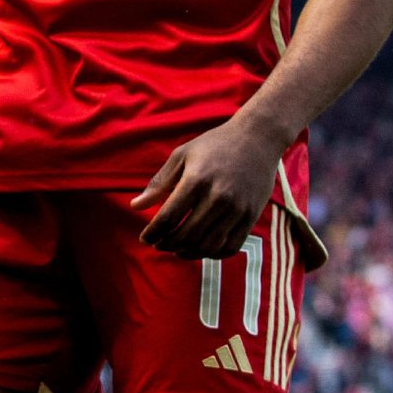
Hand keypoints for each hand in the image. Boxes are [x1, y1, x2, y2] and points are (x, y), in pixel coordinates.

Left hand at [131, 117, 288, 259]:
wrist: (256, 139)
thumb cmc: (213, 145)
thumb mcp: (182, 155)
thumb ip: (159, 183)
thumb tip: (135, 206)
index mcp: (196, 180)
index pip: (168, 217)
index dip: (153, 233)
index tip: (144, 238)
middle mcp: (217, 197)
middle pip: (186, 235)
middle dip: (167, 244)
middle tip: (158, 245)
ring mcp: (237, 209)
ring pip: (207, 245)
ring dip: (188, 252)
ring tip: (176, 249)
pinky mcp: (251, 216)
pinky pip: (230, 246)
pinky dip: (213, 253)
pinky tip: (201, 249)